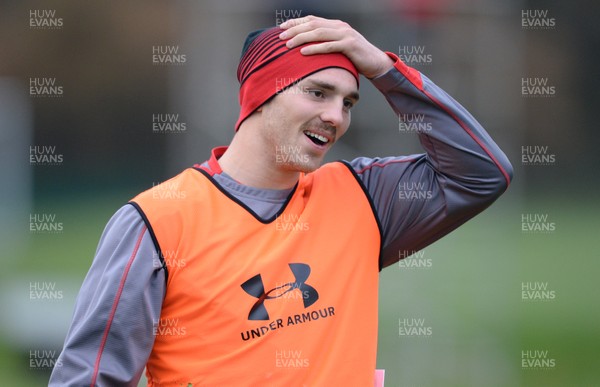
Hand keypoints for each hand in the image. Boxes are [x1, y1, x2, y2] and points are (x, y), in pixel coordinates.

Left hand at [278, 15, 393, 78]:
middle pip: (312, 25)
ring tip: (288, 45)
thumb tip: (307, 47)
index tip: (282, 28)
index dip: (296, 22)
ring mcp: (345, 35)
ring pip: (318, 34)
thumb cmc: (355, 58)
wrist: (376, 62)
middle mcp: (339, 26)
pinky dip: (315, 48)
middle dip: (294, 30)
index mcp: (336, 25)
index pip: (312, 20)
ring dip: (301, 38)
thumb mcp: (339, 48)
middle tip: (280, 37)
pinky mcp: (350, 45)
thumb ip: (327, 43)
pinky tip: (303, 52)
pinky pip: (329, 46)